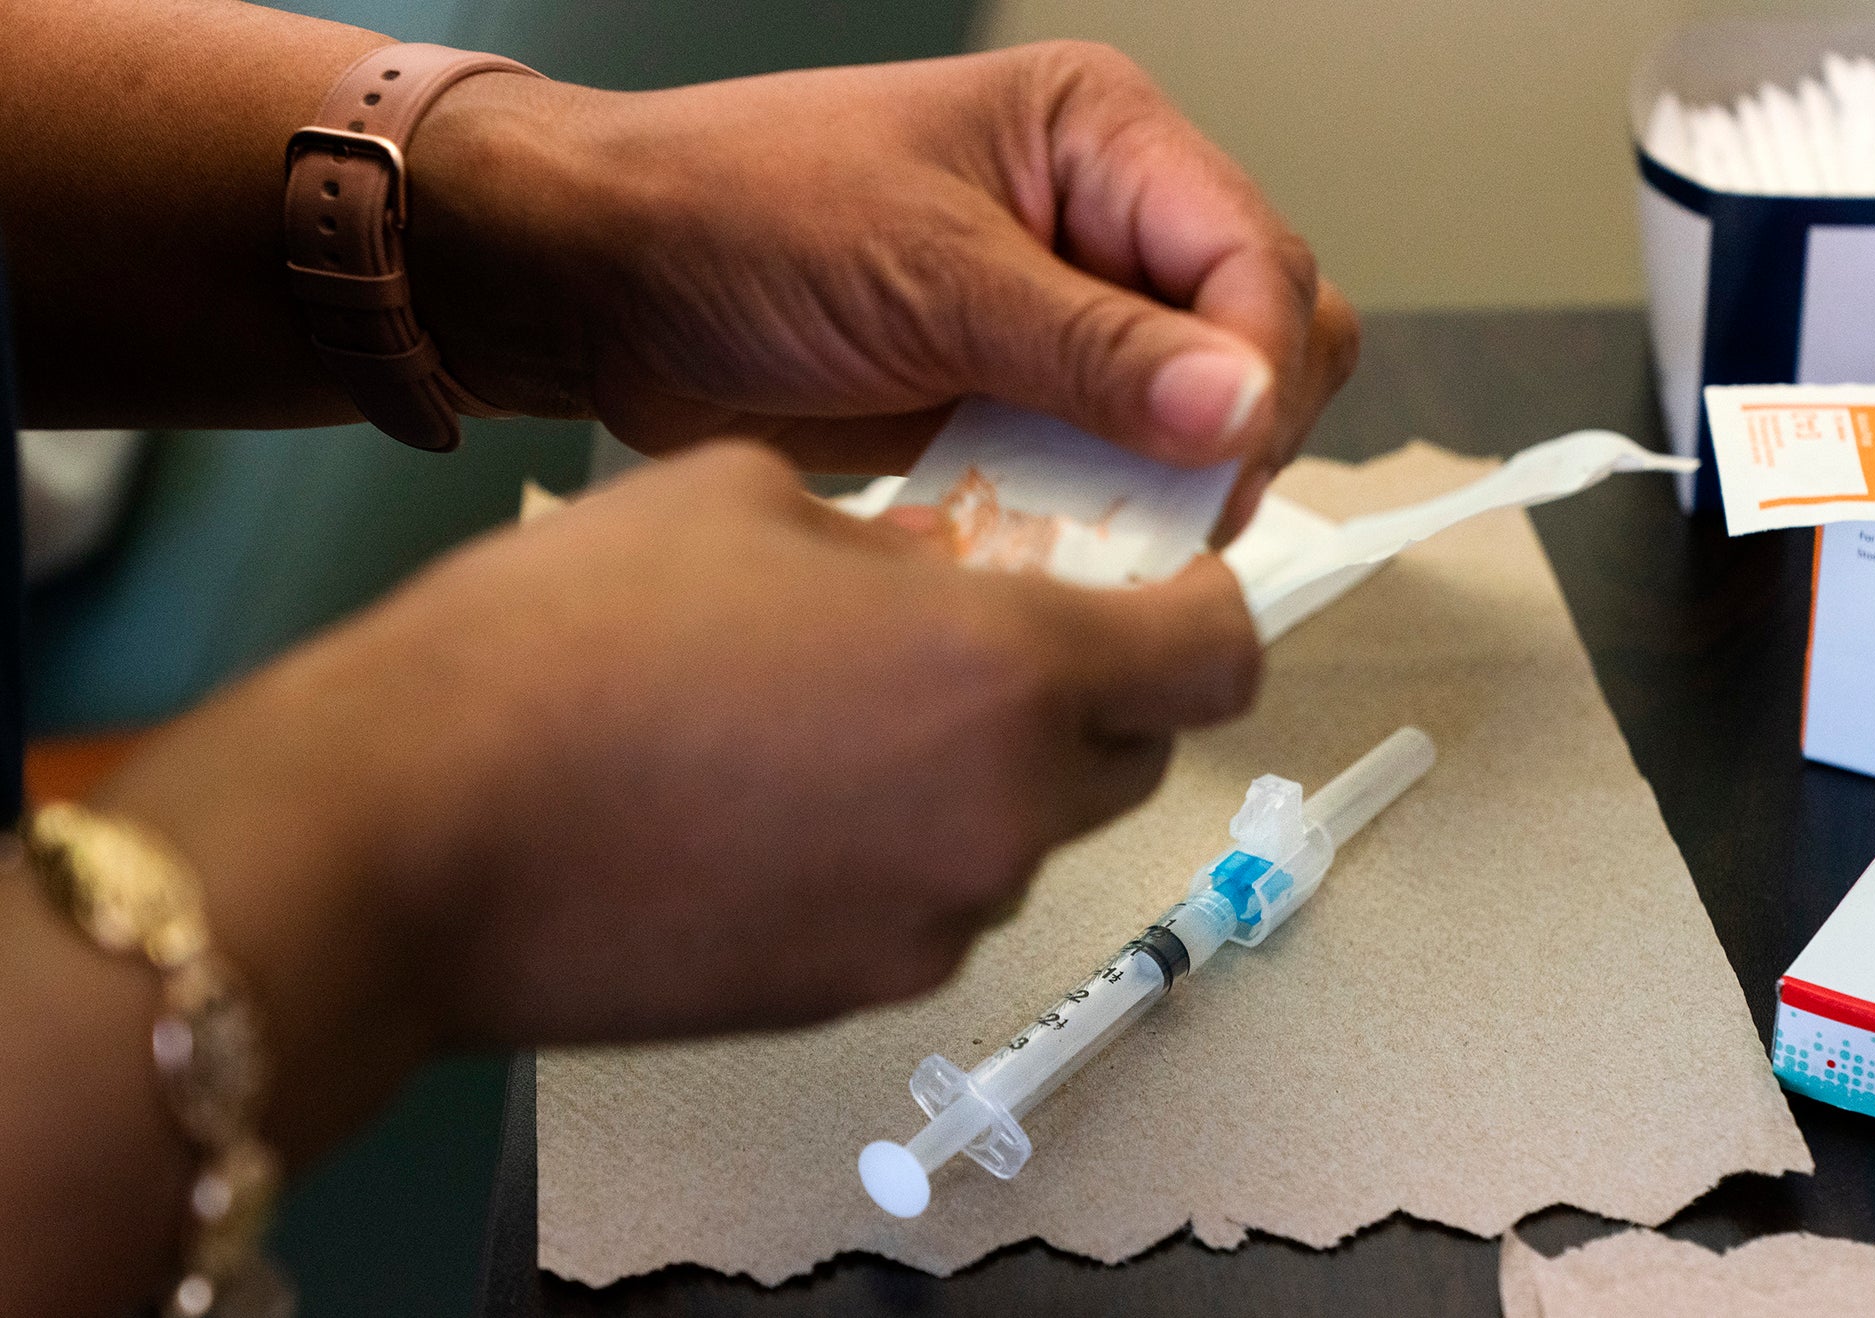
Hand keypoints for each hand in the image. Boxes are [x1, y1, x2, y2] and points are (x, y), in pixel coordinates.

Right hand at [93, 442, 1258, 1146]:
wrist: (412, 831)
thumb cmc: (564, 642)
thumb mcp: (746, 497)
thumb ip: (893, 530)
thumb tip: (939, 562)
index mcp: (1005, 669)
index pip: (1211, 656)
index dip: (1206, 610)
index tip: (1169, 586)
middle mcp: (1003, 814)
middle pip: (1129, 749)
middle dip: (1085, 685)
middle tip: (975, 628)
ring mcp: (936, 920)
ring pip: (1025, 830)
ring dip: (981, 767)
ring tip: (840, 712)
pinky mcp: (857, 992)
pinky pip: (933, 899)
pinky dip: (903, 846)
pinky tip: (780, 799)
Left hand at [407, 42, 1358, 537]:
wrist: (612, 285)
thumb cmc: (739, 216)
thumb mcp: (928, 274)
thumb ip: (1093, 348)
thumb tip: (1239, 403)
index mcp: (1101, 136)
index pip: (1253, 253)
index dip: (1258, 361)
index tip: (1223, 456)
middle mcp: (1105, 218)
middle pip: (1263, 330)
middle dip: (1237, 423)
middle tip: (1180, 506)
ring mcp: (1067, 315)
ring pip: (1200, 410)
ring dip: (1176, 480)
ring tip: (1116, 532)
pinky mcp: (1022, 396)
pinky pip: (1113, 464)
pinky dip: (1107, 510)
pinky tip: (1065, 540)